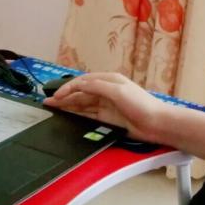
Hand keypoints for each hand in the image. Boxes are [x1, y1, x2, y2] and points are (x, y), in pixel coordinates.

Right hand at [43, 72, 168, 143]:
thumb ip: (97, 87)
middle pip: (80, 93)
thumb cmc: (141, 104)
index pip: (83, 82)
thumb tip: (79, 85)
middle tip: (47, 102)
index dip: (68, 87)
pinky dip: (76, 115)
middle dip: (64, 97)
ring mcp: (106, 106)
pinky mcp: (107, 119)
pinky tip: (67, 116)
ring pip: (82, 105)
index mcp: (109, 80)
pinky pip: (88, 116)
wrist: (157, 124)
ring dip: (68, 106)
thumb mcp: (118, 91)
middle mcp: (106, 91)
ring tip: (52, 109)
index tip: (55, 95)